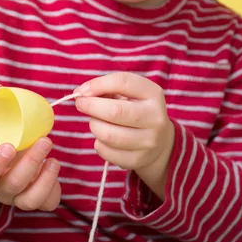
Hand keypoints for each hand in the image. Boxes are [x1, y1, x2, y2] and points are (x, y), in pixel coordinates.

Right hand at [0, 83, 61, 211]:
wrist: (7, 163)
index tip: (9, 144)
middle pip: (12, 183)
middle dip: (30, 163)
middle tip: (45, 141)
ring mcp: (17, 196)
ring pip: (29, 199)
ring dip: (46, 179)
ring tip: (54, 159)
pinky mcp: (35, 199)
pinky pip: (45, 203)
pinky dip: (52, 187)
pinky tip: (54, 165)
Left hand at [74, 73, 174, 197]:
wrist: (160, 140)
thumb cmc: (136, 110)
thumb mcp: (130, 93)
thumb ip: (108, 89)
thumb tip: (81, 93)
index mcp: (153, 94)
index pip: (123, 82)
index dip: (98, 84)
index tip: (81, 90)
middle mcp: (155, 118)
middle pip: (115, 111)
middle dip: (91, 107)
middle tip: (81, 104)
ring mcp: (148, 141)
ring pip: (108, 135)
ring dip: (94, 125)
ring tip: (96, 122)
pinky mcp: (138, 160)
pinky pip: (106, 152)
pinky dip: (98, 144)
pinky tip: (103, 139)